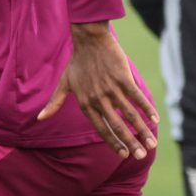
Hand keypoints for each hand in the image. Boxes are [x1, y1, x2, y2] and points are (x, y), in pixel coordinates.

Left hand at [38, 21, 159, 159]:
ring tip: (152, 143)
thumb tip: (39, 118)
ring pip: (129, 114)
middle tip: (141, 156)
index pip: (101, 129)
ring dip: (142, 130)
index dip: (113, 143)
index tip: (124, 155)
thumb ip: (54, 102)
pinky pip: (136, 96)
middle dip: (130, 143)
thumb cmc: (77, 62)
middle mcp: (98, 98)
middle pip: (116, 126)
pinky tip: (155, 119)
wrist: (89, 39)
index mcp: (85, 103)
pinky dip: (146, 108)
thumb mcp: (64, 83)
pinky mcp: (122, 77)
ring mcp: (111, 88)